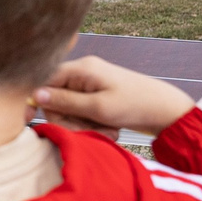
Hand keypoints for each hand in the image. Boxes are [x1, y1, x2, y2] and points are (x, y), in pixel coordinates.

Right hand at [34, 55, 196, 137]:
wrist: (165, 109)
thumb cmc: (135, 105)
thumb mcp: (98, 108)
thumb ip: (65, 102)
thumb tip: (36, 95)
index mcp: (81, 68)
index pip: (44, 81)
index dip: (39, 102)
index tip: (35, 121)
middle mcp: (83, 72)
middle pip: (56, 98)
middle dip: (69, 120)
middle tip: (88, 132)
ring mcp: (90, 83)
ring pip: (70, 109)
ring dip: (83, 125)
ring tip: (106, 131)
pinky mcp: (97, 94)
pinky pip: (82, 111)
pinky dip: (92, 123)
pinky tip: (109, 128)